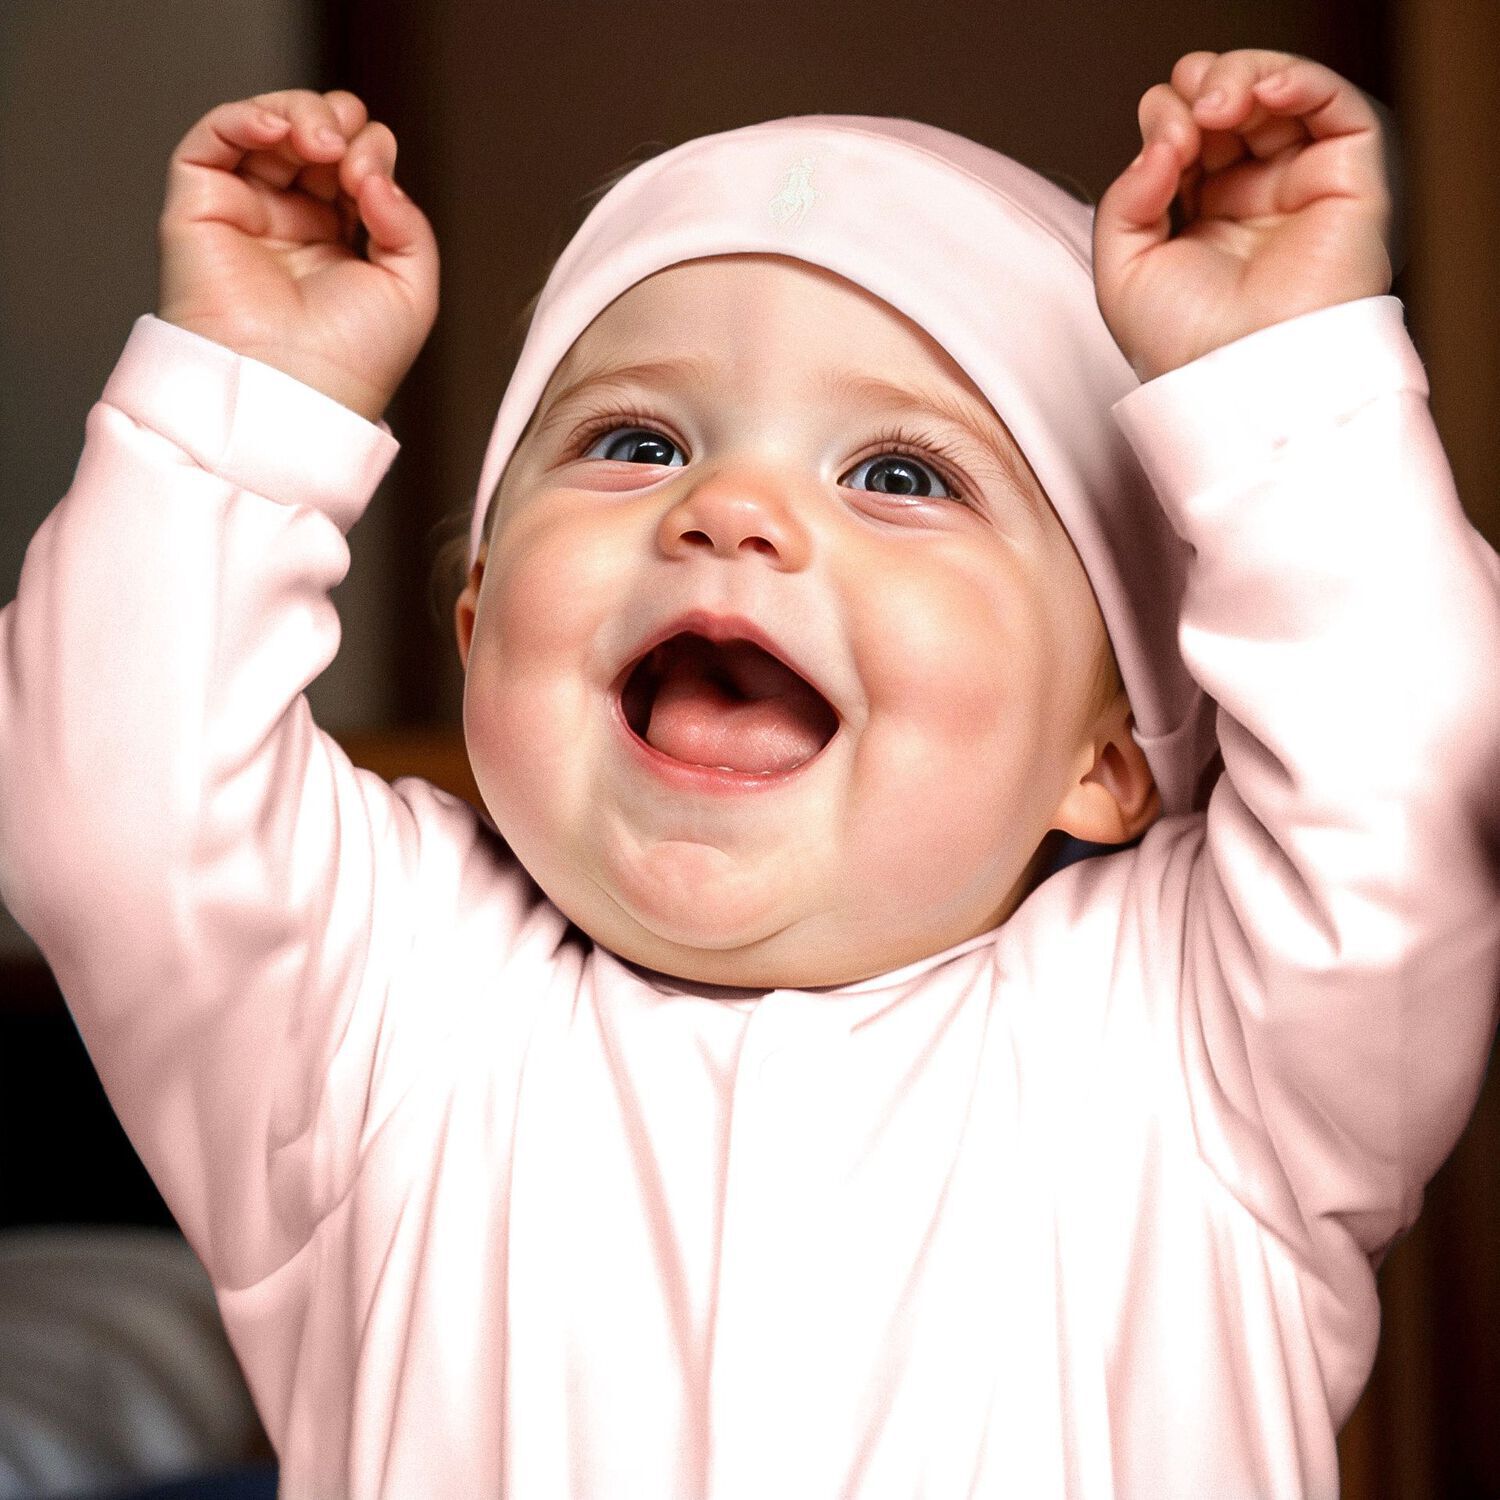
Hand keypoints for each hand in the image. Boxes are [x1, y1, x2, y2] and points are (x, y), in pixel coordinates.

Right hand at [158, 89, 438, 422]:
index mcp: (342, 239)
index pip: (356, 161)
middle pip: (313, 133)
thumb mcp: (411, 290)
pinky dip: (246, 116)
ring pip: (266, 125)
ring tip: (321, 142)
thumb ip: (407, 223)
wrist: (292, 393)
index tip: (375, 187)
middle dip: (338, 123)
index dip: (371, 151)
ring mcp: (245, 211)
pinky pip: (213, 137)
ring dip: (300, 114)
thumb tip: (373, 170)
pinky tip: (277, 128)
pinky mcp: (200, 206)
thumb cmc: (352, 363)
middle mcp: (292, 221)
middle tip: (348, 154)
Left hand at [1093, 50, 1393, 382]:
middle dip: (1203, 87)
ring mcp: (1301, 187)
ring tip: (1216, 104)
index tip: (1160, 145)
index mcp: (1201, 216)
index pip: (1187, 134)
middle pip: (1232, 104)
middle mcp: (1254, 197)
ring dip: (1243, 76)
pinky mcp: (1349, 184)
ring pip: (1282, 95)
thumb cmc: (1184, 347)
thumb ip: (1126, 198)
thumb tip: (1163, 140)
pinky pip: (1337, 107)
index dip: (1168, 117)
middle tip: (1187, 113)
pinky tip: (1264, 91)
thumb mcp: (1122, 270)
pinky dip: (1301, 80)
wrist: (1240, 380)